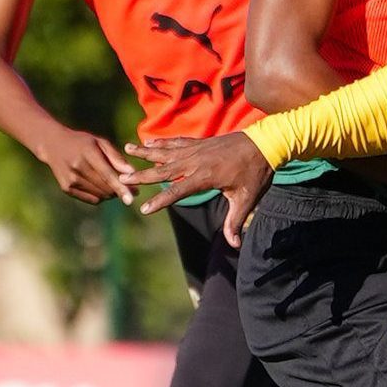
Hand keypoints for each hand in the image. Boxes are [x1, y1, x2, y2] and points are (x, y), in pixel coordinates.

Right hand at [35, 126, 133, 204]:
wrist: (53, 145)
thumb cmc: (82, 142)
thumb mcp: (100, 142)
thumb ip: (116, 157)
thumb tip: (132, 172)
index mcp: (87, 153)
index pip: (107, 175)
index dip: (120, 188)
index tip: (131, 199)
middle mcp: (77, 168)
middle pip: (105, 187)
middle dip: (121, 191)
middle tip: (133, 190)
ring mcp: (70, 180)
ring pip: (100, 195)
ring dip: (112, 194)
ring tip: (116, 185)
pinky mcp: (67, 188)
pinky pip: (92, 199)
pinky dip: (101, 196)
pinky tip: (102, 186)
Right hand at [122, 133, 272, 243]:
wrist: (264, 144)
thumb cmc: (256, 173)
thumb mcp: (247, 199)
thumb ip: (236, 221)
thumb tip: (234, 244)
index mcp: (206, 176)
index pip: (178, 191)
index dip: (160, 201)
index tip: (144, 209)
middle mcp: (197, 161)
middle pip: (164, 169)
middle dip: (142, 175)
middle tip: (122, 177)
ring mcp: (197, 149)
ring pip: (166, 152)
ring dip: (145, 153)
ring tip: (126, 149)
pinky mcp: (200, 143)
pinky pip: (176, 143)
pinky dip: (161, 143)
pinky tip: (148, 143)